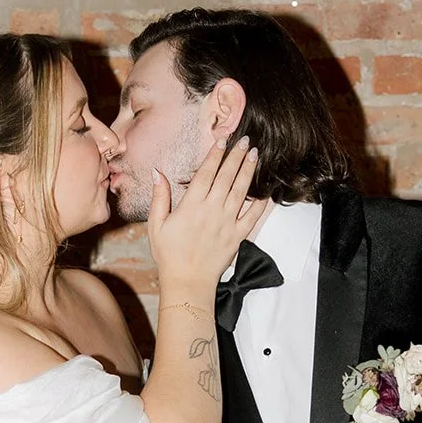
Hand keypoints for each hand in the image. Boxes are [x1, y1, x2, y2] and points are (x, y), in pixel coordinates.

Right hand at [148, 137, 267, 295]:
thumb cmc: (169, 254)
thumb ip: (159, 197)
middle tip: (245, 141)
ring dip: (249, 172)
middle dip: (236, 157)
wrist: (188, 281)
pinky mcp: (237, 236)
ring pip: (240, 191)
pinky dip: (260, 203)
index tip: (222, 141)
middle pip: (226, 177)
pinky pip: (252, 217)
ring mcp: (227, 223)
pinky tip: (265, 191)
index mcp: (191, 206)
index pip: (206, 174)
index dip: (215, 155)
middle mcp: (212, 210)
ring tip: (255, 155)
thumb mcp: (156, 225)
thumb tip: (157, 172)